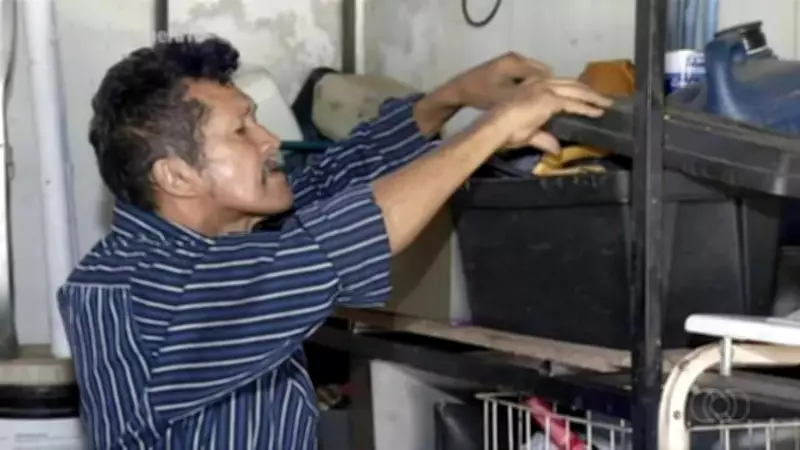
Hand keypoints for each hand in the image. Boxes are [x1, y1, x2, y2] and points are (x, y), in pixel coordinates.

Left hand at [447, 52, 551, 109]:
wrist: (459, 88)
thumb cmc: (480, 94)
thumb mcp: (503, 99)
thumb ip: (524, 98)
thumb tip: (546, 102)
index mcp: (516, 63)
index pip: (545, 74)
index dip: (552, 88)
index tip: (556, 102)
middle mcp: (517, 58)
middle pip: (542, 71)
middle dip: (547, 86)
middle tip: (549, 103)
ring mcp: (511, 59)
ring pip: (535, 72)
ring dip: (538, 84)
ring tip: (539, 100)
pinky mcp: (507, 64)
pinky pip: (526, 72)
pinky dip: (530, 82)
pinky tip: (527, 95)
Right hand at [483, 77, 612, 153]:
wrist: (495, 126)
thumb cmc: (504, 129)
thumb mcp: (526, 133)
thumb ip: (543, 138)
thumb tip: (556, 150)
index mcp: (532, 85)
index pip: (559, 85)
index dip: (574, 91)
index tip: (585, 96)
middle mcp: (540, 82)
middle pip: (571, 84)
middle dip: (588, 91)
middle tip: (602, 99)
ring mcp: (545, 89)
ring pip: (576, 90)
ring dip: (592, 97)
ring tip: (605, 103)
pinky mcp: (550, 100)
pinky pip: (574, 104)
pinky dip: (587, 108)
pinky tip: (597, 112)